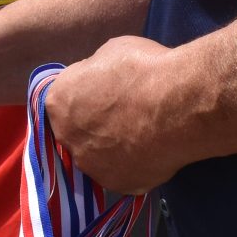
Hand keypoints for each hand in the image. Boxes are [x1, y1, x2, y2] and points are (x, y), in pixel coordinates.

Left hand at [44, 34, 179, 193]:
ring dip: (114, 148)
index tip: (108, 91)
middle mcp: (67, 138)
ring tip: (143, 134)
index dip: (87, 94)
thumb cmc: (143, 69)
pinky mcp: (119, 185)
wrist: (177, 105)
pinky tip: (153, 151)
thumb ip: (96, 73)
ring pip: (99, 157)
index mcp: (58, 101)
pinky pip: (124, 174)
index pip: (65, 98)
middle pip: (78, 131)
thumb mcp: (111, 52)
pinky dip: (135, 165)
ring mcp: (92, 166)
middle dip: (96, 124)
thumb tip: (100, 82)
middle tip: (125, 114)